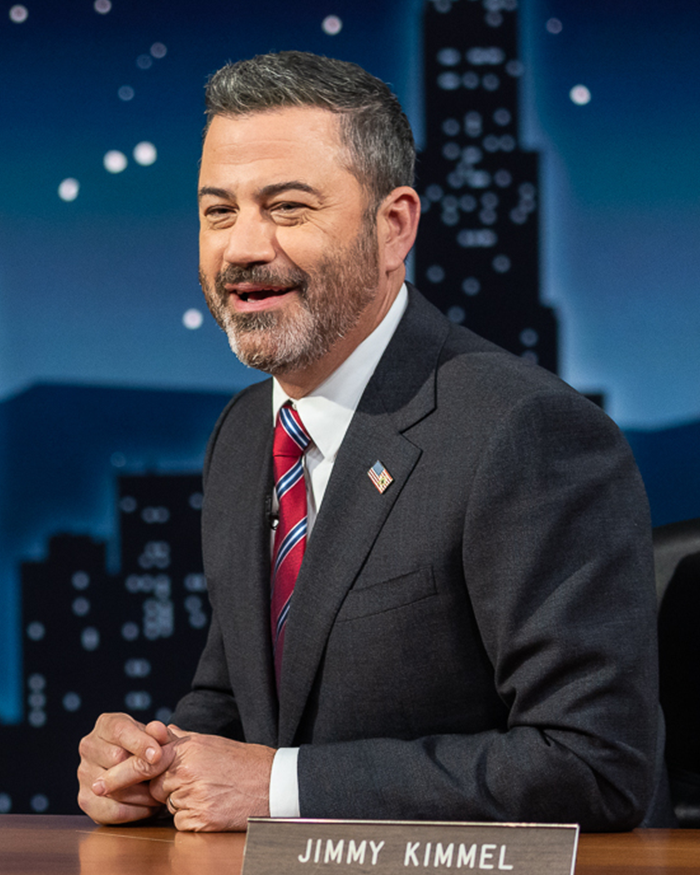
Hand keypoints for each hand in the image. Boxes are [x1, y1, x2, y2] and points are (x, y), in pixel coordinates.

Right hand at [77, 712, 174, 823]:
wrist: (140, 769)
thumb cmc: (150, 749)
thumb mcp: (157, 737)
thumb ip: (160, 734)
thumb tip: (158, 731)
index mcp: (106, 724)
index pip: (120, 731)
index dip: (140, 743)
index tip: (157, 756)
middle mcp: (90, 746)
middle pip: (115, 759)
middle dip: (143, 771)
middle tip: (165, 778)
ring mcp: (84, 773)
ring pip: (113, 787)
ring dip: (142, 794)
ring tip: (161, 794)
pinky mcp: (85, 799)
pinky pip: (111, 810)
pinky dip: (135, 811)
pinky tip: (149, 807)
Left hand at [149, 725, 274, 830]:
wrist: (273, 783)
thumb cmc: (245, 761)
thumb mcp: (214, 742)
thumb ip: (184, 738)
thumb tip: (164, 731)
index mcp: (188, 749)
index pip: (150, 764)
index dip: (154, 771)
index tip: (163, 775)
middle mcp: (187, 772)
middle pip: (157, 788)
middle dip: (171, 789)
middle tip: (197, 785)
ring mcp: (194, 796)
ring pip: (169, 806)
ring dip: (183, 804)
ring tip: (209, 794)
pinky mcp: (202, 819)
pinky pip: (181, 823)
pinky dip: (192, 820)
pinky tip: (212, 808)